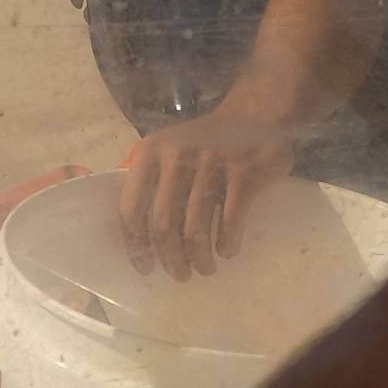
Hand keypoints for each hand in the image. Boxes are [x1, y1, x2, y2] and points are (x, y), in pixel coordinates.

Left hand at [118, 111, 297, 275]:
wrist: (256, 113)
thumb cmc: (205, 140)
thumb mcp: (168, 147)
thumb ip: (148, 178)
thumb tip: (133, 228)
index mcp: (152, 152)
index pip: (131, 207)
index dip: (135, 243)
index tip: (144, 267)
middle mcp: (177, 158)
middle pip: (164, 225)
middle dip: (171, 258)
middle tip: (180, 275)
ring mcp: (212, 166)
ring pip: (196, 229)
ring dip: (200, 258)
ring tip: (205, 268)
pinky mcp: (244, 176)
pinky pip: (230, 222)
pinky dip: (227, 243)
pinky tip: (227, 250)